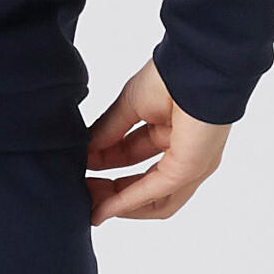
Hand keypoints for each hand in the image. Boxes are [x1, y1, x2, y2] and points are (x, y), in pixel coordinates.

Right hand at [84, 60, 230, 225]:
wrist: (194, 65)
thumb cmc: (172, 75)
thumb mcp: (129, 106)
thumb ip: (108, 131)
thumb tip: (86, 151)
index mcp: (172, 131)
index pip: (134, 157)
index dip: (104, 165)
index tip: (79, 170)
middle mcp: (184, 152)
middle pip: (146, 186)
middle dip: (112, 192)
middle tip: (83, 192)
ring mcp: (191, 165)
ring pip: (153, 199)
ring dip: (119, 204)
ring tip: (90, 205)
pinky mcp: (188, 169)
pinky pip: (153, 192)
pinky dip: (126, 201)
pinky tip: (103, 207)